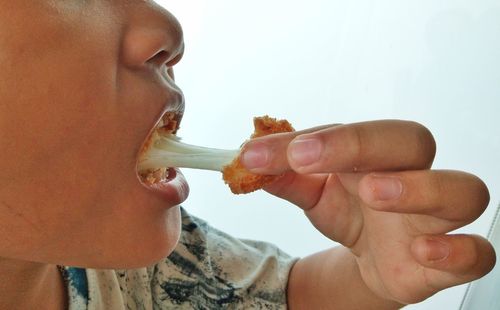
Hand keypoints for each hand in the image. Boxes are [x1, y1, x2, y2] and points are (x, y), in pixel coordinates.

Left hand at [242, 120, 494, 303]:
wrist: (371, 258)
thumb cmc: (349, 213)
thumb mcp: (311, 192)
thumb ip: (284, 175)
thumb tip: (248, 159)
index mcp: (376, 153)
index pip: (353, 132)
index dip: (315, 139)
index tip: (267, 152)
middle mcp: (413, 175)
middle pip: (413, 141)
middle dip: (364, 144)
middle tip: (309, 157)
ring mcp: (437, 217)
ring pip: (462, 190)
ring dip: (420, 188)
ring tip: (374, 193)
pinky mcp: (450, 258)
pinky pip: (478, 252)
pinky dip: (458, 250)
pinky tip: (422, 250)